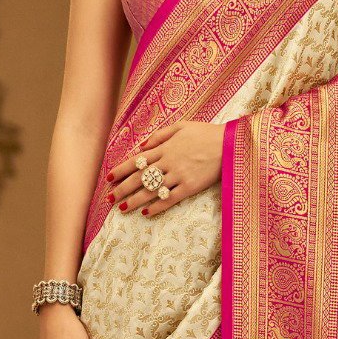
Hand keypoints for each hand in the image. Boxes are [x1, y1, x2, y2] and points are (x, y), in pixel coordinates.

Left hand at [105, 120, 224, 217]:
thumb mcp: (181, 126)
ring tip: (122, 208)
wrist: (229, 144)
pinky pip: (170, 199)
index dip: (121, 170)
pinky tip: (146, 212)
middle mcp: (168, 162)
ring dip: (135, 200)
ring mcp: (178, 176)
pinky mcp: (190, 187)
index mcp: (164, 148)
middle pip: (139, 177)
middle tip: (110, 198)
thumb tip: (142, 146)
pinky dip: (157, 206)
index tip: (108, 178)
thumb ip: (160, 135)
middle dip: (122, 188)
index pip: (136, 160)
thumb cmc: (205, 133)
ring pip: (151, 190)